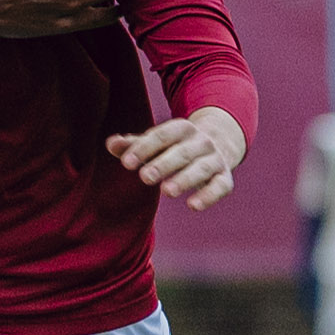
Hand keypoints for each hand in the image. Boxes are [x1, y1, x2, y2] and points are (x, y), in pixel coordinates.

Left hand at [110, 105, 243, 211]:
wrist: (219, 143)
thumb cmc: (176, 146)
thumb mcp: (156, 142)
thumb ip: (133, 145)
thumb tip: (110, 144)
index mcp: (182, 128)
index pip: (162, 136)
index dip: (144, 148)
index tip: (126, 163)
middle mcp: (201, 141)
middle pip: (182, 152)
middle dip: (163, 164)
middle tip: (145, 177)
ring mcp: (215, 159)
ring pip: (201, 168)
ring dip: (185, 179)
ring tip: (166, 191)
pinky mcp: (224, 177)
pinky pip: (220, 186)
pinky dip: (209, 195)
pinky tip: (192, 206)